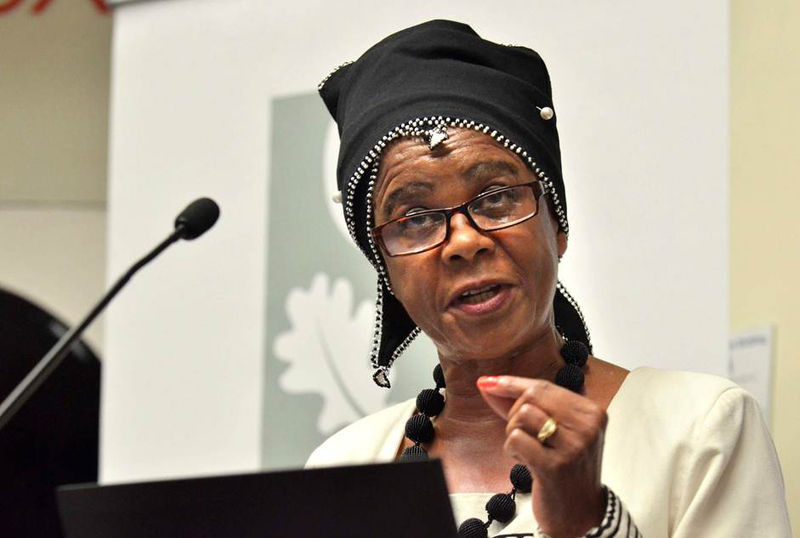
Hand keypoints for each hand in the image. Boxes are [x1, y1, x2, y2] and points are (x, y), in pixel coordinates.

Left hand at [477, 376, 606, 537]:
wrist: (581, 514)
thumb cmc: (565, 468)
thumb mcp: (556, 431)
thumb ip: (525, 405)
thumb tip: (489, 383)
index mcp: (592, 412)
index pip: (544, 386)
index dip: (513, 384)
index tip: (490, 382)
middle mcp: (587, 426)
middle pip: (531, 396)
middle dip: (514, 412)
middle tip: (521, 434)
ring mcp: (573, 446)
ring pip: (521, 415)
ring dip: (512, 432)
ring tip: (526, 449)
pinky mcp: (555, 466)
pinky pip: (515, 439)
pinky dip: (511, 449)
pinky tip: (524, 461)